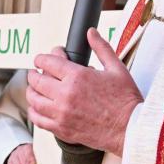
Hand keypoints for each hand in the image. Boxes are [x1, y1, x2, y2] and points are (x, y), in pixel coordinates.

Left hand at [27, 28, 142, 156]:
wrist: (131, 129)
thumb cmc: (126, 100)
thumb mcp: (116, 68)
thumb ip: (101, 48)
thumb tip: (91, 33)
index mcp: (77, 77)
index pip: (47, 62)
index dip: (43, 57)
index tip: (46, 57)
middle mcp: (65, 95)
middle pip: (36, 80)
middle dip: (34, 73)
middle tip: (37, 72)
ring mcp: (62, 114)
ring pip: (34, 100)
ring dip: (32, 91)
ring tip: (35, 88)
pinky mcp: (62, 130)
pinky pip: (38, 120)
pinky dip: (34, 112)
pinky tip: (38, 107)